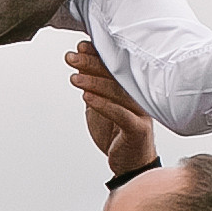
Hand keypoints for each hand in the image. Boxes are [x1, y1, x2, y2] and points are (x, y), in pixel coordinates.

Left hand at [64, 39, 156, 179]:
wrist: (130, 163)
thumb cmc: (117, 134)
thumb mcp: (100, 107)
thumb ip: (94, 88)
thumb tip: (81, 64)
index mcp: (131, 88)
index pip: (115, 66)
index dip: (98, 55)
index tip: (80, 47)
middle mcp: (138, 97)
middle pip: (115, 75)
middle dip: (91, 64)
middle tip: (71, 58)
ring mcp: (140, 112)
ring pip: (117, 92)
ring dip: (94, 83)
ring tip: (74, 78)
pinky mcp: (138, 128)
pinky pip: (120, 114)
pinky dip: (103, 104)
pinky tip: (87, 98)